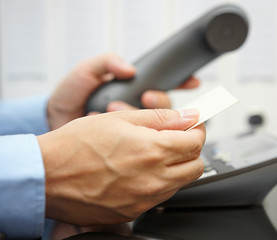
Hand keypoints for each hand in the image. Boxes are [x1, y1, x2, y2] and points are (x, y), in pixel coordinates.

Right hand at [37, 109, 204, 225]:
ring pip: (180, 183)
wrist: (46, 175)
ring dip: (175, 166)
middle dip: (190, 149)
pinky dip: (158, 182)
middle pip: (196, 166)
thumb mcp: (120, 118)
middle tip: (175, 139)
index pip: (196, 141)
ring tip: (152, 154)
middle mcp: (154, 179)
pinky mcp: (133, 212)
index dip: (196, 129)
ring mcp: (144, 199)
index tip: (190, 125)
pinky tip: (139, 171)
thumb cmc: (76, 144)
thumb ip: (160, 118)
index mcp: (153, 150)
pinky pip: (159, 197)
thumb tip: (187, 117)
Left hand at [47, 53, 199, 129]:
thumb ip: (107, 62)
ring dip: (138, 114)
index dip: (183, 83)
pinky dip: (127, 133)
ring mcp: (136, 132)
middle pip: (168, 110)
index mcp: (135, 93)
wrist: (53, 125)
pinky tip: (105, 120)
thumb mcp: (86, 72)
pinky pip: (141, 143)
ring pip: (157, 127)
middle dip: (160, 100)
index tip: (192, 81)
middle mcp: (139, 113)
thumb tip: (130, 68)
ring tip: (112, 105)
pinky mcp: (129, 148)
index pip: (167, 88)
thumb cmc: (70, 97)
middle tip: (146, 95)